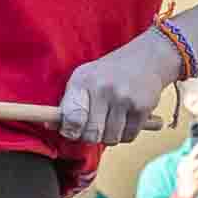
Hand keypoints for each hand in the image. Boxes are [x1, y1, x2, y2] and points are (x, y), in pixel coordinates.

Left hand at [55, 35, 177, 150]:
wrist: (147, 58)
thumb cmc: (110, 72)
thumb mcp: (85, 77)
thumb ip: (68, 102)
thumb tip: (50, 126)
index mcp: (83, 81)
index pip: (71, 117)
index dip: (69, 131)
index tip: (71, 132)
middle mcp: (103, 89)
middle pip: (91, 134)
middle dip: (90, 137)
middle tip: (93, 128)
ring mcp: (124, 99)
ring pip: (110, 139)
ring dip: (109, 137)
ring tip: (110, 121)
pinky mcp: (142, 108)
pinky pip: (128, 137)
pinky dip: (125, 135)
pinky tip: (124, 121)